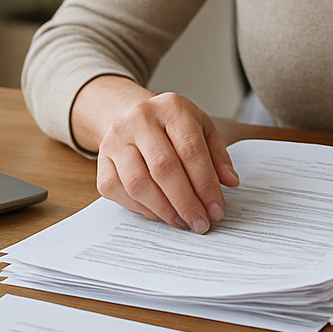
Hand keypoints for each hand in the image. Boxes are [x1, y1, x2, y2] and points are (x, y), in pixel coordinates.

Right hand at [90, 88, 238, 233]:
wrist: (131, 114)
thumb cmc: (171, 126)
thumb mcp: (201, 128)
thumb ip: (217, 154)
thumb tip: (230, 182)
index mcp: (171, 107)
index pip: (191, 149)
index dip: (206, 184)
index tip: (216, 210)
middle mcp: (139, 119)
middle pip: (164, 168)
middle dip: (186, 202)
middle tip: (200, 224)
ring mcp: (116, 139)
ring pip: (138, 183)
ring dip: (163, 209)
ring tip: (182, 222)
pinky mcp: (101, 159)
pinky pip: (119, 191)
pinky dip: (141, 208)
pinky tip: (160, 214)